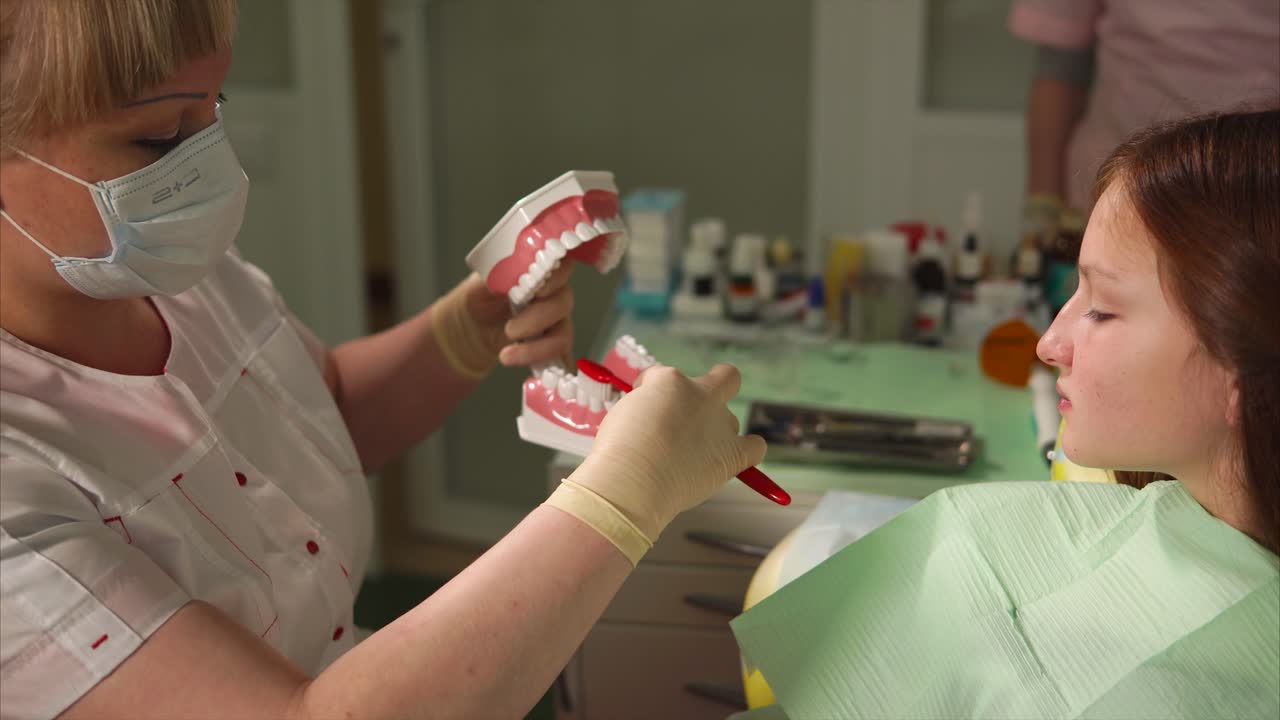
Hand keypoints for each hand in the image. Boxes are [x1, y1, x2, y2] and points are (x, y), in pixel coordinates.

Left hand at [463, 262, 574, 367]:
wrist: (475, 325)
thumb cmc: (482, 296)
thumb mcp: (481, 283)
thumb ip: (494, 275)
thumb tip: (502, 275)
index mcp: (541, 271)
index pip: (561, 268)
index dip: (554, 279)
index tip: (537, 291)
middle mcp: (555, 294)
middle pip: (563, 304)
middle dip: (537, 319)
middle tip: (510, 330)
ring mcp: (557, 322)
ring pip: (563, 335)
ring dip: (536, 349)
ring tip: (506, 356)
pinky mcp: (553, 346)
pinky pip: (560, 358)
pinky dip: (545, 365)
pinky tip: (532, 376)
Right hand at [571, 364, 766, 539]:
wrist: (633, 480)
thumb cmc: (617, 451)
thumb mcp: (620, 416)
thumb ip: (642, 412)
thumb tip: (652, 422)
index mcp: (668, 380)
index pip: (663, 377)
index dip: (655, 391)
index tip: (644, 410)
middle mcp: (700, 394)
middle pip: (722, 378)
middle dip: (712, 388)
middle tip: (691, 416)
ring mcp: (720, 423)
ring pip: (730, 420)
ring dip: (717, 432)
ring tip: (691, 458)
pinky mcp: (732, 454)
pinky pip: (755, 446)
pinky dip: (748, 451)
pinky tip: (736, 458)